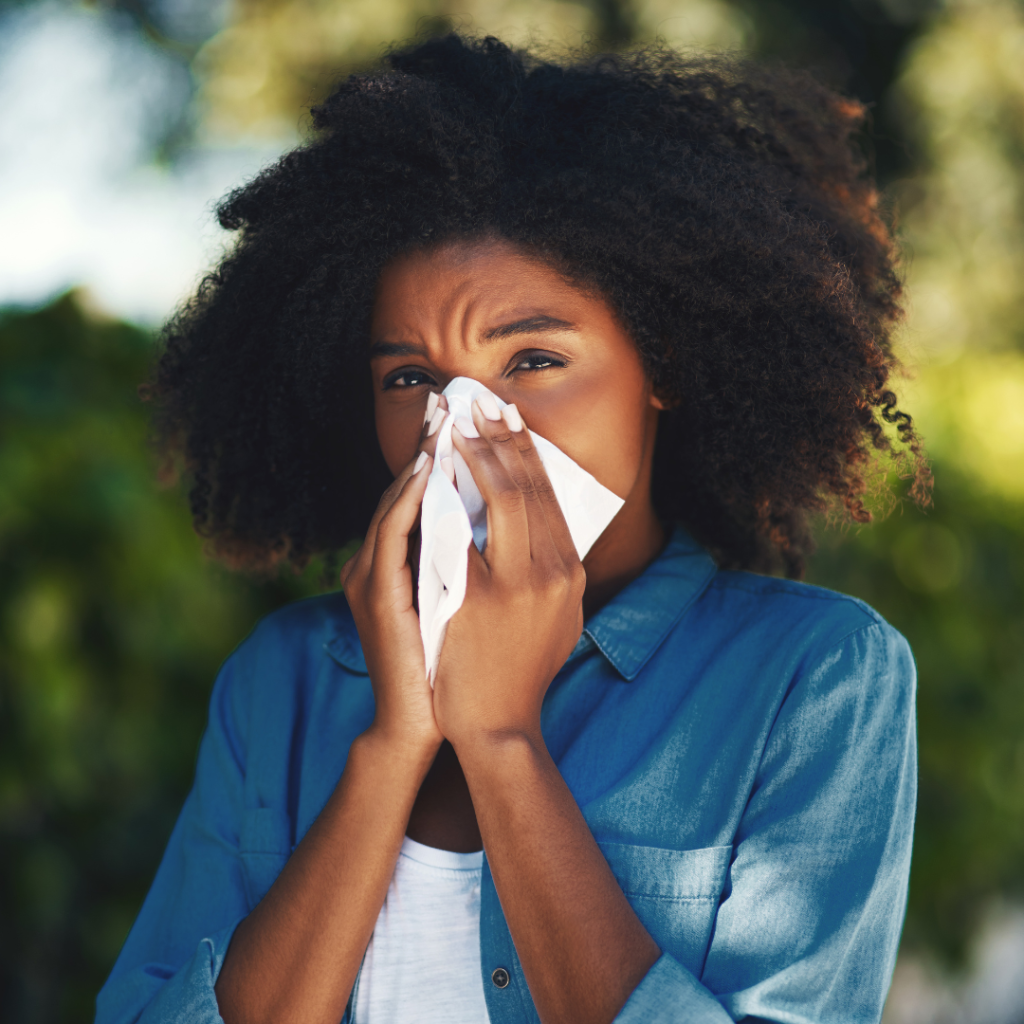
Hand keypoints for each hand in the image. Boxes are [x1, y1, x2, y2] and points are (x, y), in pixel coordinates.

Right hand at [341, 394, 448, 755]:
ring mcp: (371, 577)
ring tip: (442, 420)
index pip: (421, 495)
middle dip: (430, 442)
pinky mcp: (376, 595)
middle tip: (450, 399)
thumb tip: (493, 523)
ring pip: (397, 502)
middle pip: (406, 488)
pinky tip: (428, 471)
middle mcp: (375, 562)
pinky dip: (409, 498)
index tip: (465, 417)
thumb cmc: (445, 666)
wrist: (420, 722)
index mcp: (395, 562)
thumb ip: (459, 561)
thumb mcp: (453, 602)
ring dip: (420, 457)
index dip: (441, 454)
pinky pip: (393, 534)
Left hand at [433, 397, 585, 747]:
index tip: (508, 418)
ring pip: (505, 498)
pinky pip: (462, 532)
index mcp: (569, 574)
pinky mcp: (479, 599)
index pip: (550, 496)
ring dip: (478, 454)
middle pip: (531, 486)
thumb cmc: (521, 672)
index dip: (528, 451)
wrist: (498, 726)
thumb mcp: (554, 619)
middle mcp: (553, 573)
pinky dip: (448, 495)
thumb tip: (537, 531)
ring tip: (456, 423)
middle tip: (481, 402)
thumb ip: (550, 576)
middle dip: (503, 438)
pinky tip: (433, 471)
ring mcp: (518, 585)